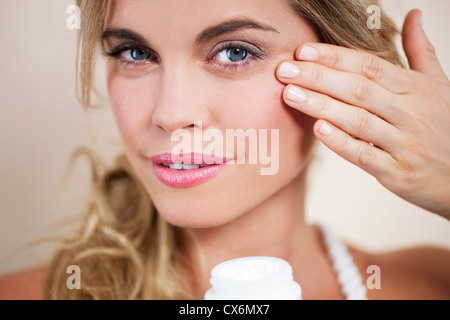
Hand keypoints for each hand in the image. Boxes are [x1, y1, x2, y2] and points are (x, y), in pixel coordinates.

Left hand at [276, 10, 449, 219]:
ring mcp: (403, 143)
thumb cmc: (445, 127)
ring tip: (290, 94)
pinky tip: (319, 130)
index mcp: (414, 88)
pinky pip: (366, 155)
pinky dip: (342, 143)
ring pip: (358, 120)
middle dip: (319, 77)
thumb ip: (420, 51)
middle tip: (284, 70)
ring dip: (322, 106)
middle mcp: (409, 112)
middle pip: (358, 89)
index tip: (303, 51)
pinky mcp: (396, 171)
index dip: (335, 57)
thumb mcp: (439, 85)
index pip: (369, 66)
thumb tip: (414, 15)